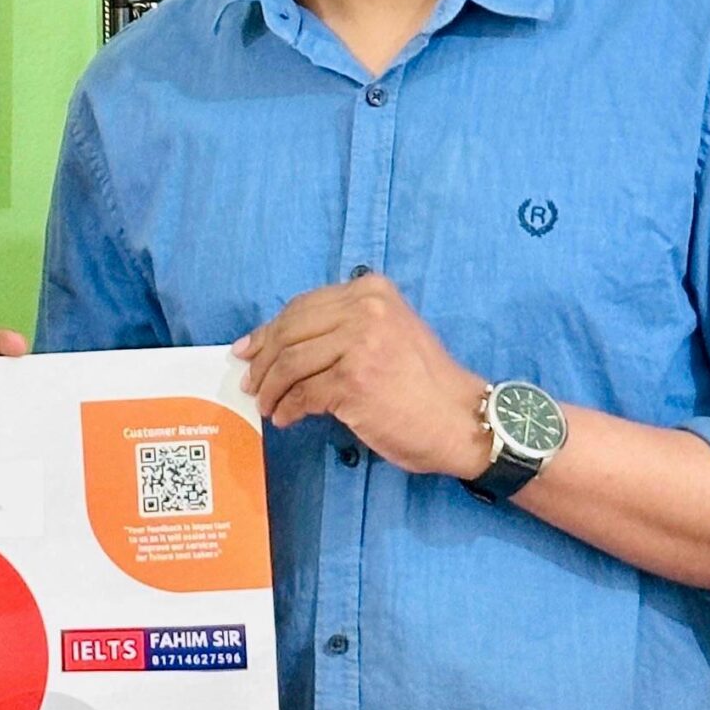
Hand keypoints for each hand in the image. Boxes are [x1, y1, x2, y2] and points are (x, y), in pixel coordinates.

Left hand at [235, 276, 487, 478]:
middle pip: (289, 332)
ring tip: (268, 405)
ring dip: (271, 389)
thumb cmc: (422, 383)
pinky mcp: (354, 381)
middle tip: (251, 384)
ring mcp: (359, 343)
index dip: (269, 331)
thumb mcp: (386, 334)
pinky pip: (302, 394)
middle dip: (263, 361)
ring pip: (290, 363)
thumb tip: (276, 344)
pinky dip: (288, 408)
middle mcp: (365, 309)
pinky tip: (286, 418)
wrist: (460, 418)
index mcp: (370, 291)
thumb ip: (340, 329)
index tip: (248, 350)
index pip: (301, 307)